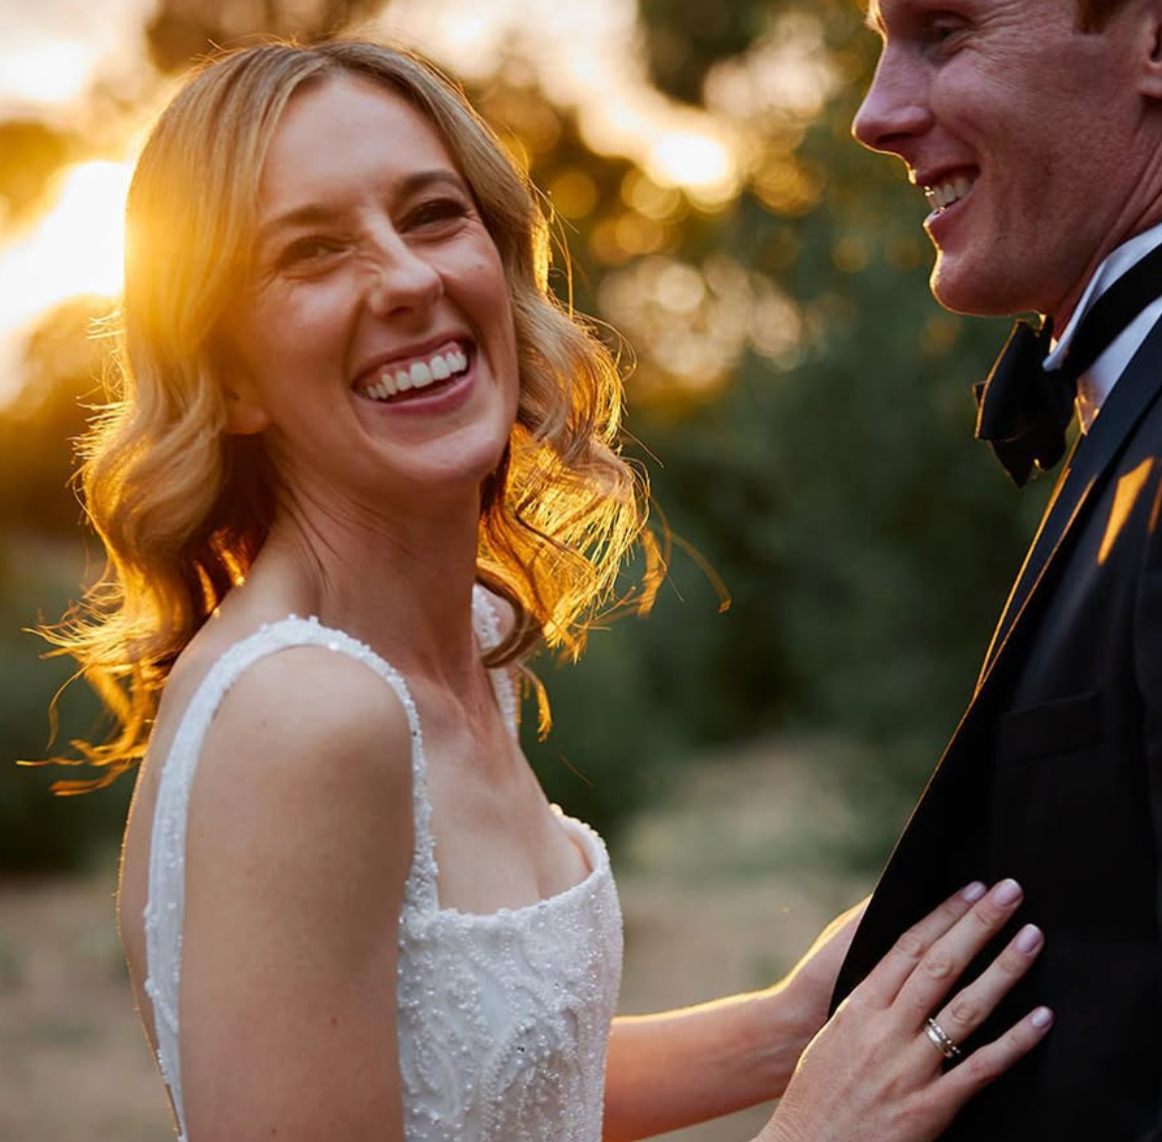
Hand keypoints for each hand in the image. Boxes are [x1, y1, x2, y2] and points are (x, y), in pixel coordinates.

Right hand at [761, 879, 1051, 1141]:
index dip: (944, 914)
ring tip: (1031, 939)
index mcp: (860, 1004)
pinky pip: (979, 1068)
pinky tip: (1041, 1020)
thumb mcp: (838, 1029)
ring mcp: (909, 1066)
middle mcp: (886, 1028)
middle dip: (978, 924)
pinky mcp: (928, 1106)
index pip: (909, 946)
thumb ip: (871, 996)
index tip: (973, 890)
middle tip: (1011, 893)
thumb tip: (901, 959)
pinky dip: (1014, 1042)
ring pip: (964, 1007)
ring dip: (1002, 969)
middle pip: (941, 964)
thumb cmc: (819, 1088)